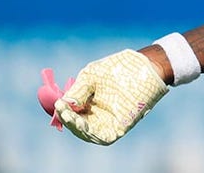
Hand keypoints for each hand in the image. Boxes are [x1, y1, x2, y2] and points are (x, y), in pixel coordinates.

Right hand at [52, 49, 169, 144]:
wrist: (145, 66)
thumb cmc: (118, 68)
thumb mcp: (92, 76)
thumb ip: (77, 91)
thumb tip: (62, 104)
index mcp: (87, 103)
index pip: (70, 113)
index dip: (62, 111)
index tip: (58, 104)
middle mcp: (96, 114)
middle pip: (76, 125)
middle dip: (67, 120)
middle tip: (63, 111)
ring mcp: (108, 121)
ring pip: (87, 133)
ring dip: (76, 127)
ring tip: (70, 116)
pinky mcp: (120, 127)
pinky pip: (103, 137)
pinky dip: (91, 134)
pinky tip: (83, 124)